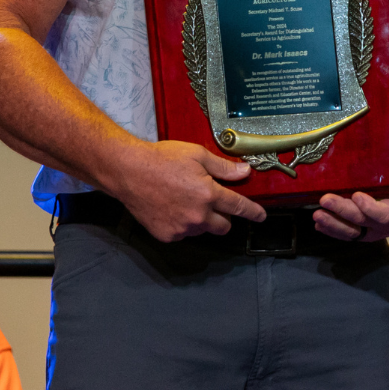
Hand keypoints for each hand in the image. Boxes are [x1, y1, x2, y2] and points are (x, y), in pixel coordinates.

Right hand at [107, 140, 266, 241]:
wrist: (128, 171)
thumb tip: (244, 172)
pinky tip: (172, 208)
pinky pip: (183, 233)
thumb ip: (223, 167)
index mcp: (208, 194)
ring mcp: (181, 227)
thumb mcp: (197, 155)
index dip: (253, 212)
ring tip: (185, 201)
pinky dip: (182, 224)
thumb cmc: (161, 159)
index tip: (261, 216)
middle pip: (223, 226)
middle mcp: (197, 215)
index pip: (239, 207)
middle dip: (223, 217)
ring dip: (201, 220)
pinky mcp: (167, 234)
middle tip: (212, 202)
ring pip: (202, 229)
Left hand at [314, 145, 388, 241]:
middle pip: (360, 221)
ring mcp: (371, 230)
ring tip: (317, 215)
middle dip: (342, 211)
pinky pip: (346, 234)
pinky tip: (319, 223)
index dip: (370, 208)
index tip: (356, 195)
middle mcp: (382, 225)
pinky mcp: (362, 232)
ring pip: (350, 232)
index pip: (383, 214)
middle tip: (325, 200)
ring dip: (332, 224)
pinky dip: (332, 230)